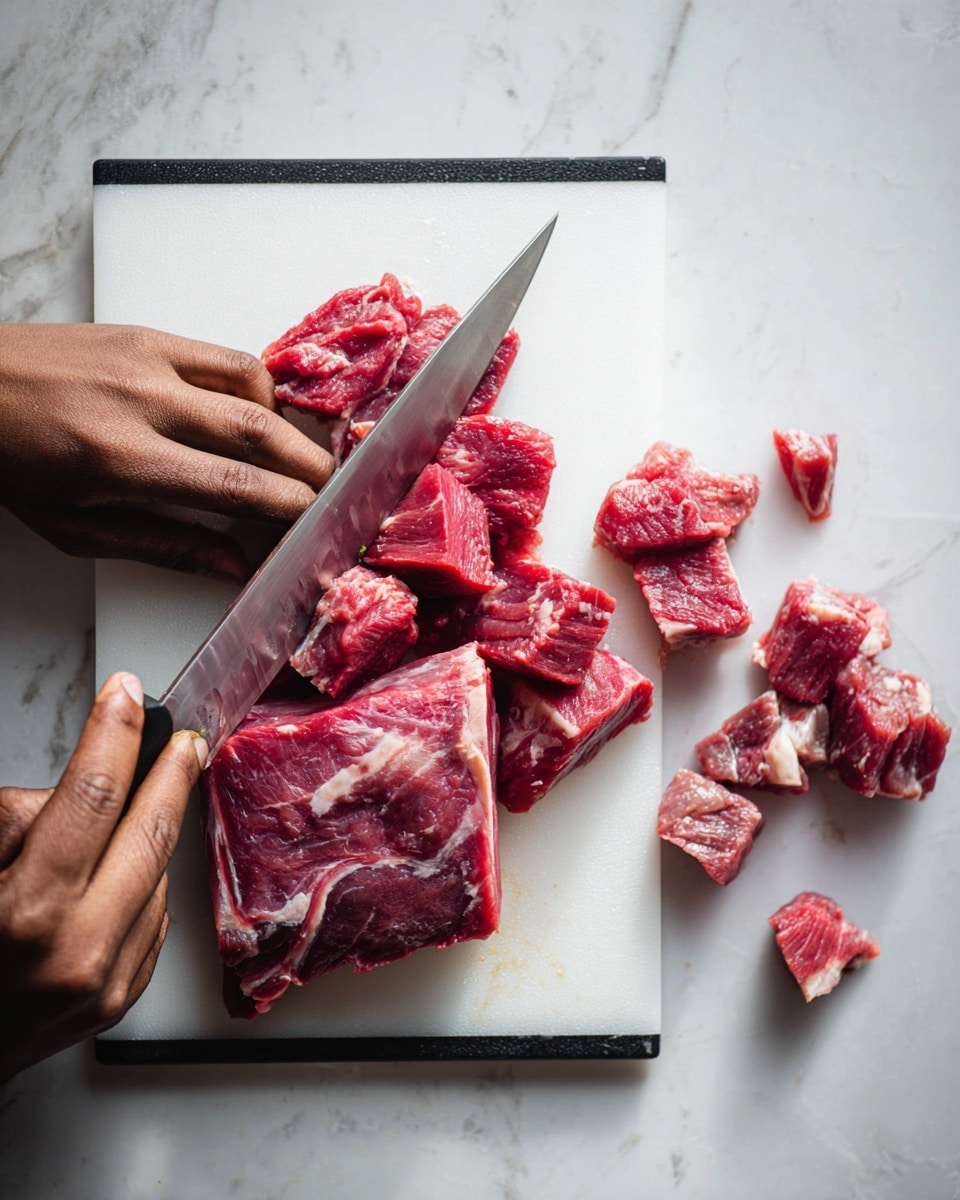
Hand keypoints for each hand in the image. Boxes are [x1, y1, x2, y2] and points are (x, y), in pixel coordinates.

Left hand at [0, 323, 333, 580]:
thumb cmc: (13, 465)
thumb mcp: (75, 529)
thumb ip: (163, 546)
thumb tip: (233, 565)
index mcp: (120, 460)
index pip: (233, 484)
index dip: (288, 504)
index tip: (316, 522)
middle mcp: (142, 402)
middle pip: (258, 432)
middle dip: (309, 466)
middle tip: (335, 491)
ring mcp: (147, 360)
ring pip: (252, 388)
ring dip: (290, 425)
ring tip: (301, 458)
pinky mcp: (147, 334)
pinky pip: (226, 357)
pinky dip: (259, 388)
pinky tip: (259, 415)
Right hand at [0, 672, 205, 1081]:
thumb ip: (18, 819)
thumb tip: (87, 783)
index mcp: (29, 912)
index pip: (92, 796)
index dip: (113, 734)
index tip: (123, 695)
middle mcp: (78, 951)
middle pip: (150, 834)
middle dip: (171, 775)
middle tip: (182, 741)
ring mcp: (106, 982)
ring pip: (157, 877)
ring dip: (148, 838)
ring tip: (122, 819)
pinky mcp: (120, 1000)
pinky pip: (153, 919)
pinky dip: (141, 888)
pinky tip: (114, 878)